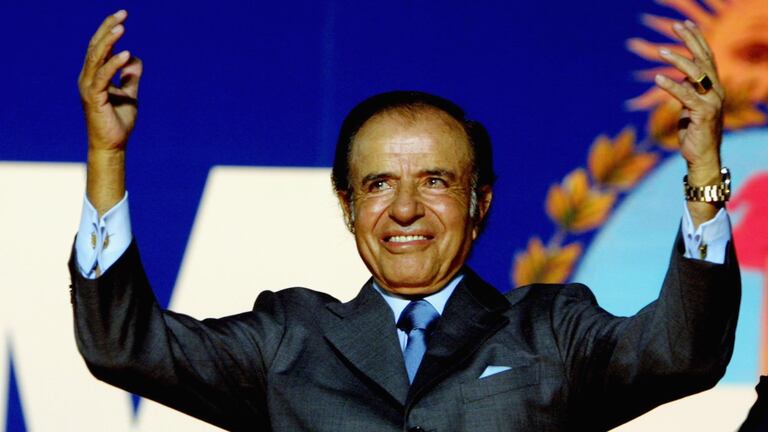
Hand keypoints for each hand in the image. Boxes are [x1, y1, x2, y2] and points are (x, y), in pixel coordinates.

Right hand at [79, 10, 141, 151]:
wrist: (113, 145)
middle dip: (108, 29)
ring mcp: (89, 87)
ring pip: (96, 58)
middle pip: (96, 47)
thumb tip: (135, 58)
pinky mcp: (94, 98)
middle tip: (123, 14)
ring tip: (122, 27)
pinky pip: (103, 77)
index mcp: (95, 75)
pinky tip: (126, 54)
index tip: (123, 15)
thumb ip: (130, 77)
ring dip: (109, 41)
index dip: (109, 30)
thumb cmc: (119, 121)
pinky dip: (114, 64)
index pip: (100, 47)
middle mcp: (88, 78)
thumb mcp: (130, 94)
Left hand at [654, 20, 724, 225]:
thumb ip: (687, 91)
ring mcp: (712, 102)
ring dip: (678, 60)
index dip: (697, 39)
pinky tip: (658, 78)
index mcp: (713, 87)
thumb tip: (678, 77)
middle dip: (690, 40)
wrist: (701, 157)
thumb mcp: (689, 107)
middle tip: (677, 26)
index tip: (684, 24)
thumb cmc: (693, 132)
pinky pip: (686, 95)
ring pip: (696, 74)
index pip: (707, 56)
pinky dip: (671, 85)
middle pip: (704, 59)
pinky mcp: (703, 114)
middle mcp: (716, 91)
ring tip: (661, 51)